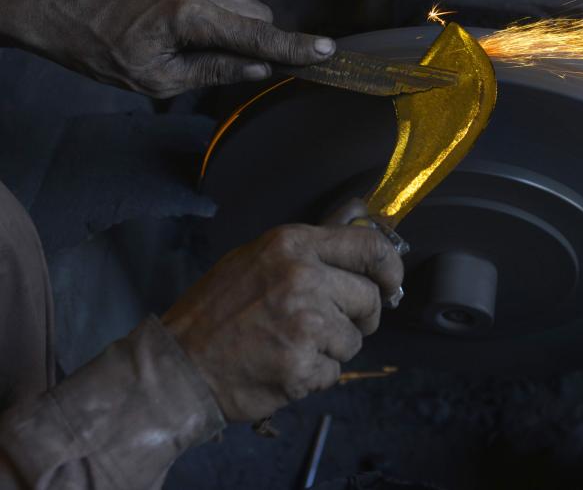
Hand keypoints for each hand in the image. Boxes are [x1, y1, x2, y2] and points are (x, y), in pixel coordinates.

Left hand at [28, 0, 334, 96]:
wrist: (60, 11)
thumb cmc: (104, 53)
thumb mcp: (159, 79)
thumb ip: (215, 71)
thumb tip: (259, 68)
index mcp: (190, 15)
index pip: (256, 35)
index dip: (293, 47)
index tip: (327, 51)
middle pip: (255, 16)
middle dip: (259, 42)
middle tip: (238, 67)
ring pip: (239, 4)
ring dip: (235, 29)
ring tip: (195, 49)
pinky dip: (216, 16)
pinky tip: (183, 31)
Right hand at [161, 221, 402, 421]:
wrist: (178, 366)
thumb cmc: (216, 311)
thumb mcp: (257, 257)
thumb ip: (310, 247)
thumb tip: (363, 219)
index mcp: (292, 246)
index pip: (370, 247)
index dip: (390, 267)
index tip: (391, 282)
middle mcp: (303, 279)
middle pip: (369, 298)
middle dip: (358, 316)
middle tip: (326, 324)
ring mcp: (304, 324)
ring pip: (353, 340)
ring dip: (330, 349)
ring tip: (290, 344)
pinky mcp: (302, 366)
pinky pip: (333, 372)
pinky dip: (313, 375)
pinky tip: (281, 367)